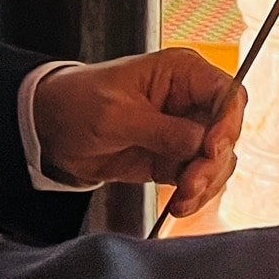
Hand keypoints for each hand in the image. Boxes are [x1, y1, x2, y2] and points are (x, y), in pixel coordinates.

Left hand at [29, 49, 243, 212]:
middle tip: (191, 182)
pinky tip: (180, 205)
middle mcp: (189, 100)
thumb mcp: (117, 114)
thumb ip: (163, 130)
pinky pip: (199, 179)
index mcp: (181, 73)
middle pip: (227, 132)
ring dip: (205, 184)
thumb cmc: (78, 103)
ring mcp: (183, 132)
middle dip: (213, 162)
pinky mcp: (173, 159)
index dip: (228, 122)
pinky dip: (195, 195)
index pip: (226, 94)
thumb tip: (200, 143)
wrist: (50, 130)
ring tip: (183, 199)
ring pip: (218, 161)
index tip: (212, 149)